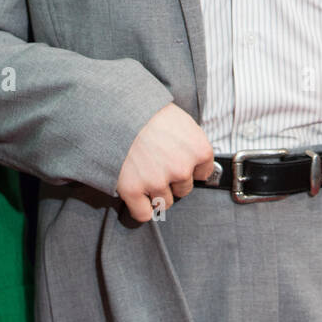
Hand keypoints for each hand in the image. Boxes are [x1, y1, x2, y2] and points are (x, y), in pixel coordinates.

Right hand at [116, 103, 214, 220]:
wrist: (117, 108)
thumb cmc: (150, 111)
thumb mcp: (181, 120)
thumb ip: (191, 144)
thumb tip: (196, 161)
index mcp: (199, 149)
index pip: (204, 172)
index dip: (190, 167)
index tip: (178, 159)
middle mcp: (182, 169)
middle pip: (184, 189)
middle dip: (172, 180)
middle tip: (156, 162)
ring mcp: (157, 181)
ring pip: (165, 202)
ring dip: (155, 192)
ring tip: (143, 172)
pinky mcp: (133, 190)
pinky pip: (143, 214)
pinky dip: (140, 208)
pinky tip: (136, 194)